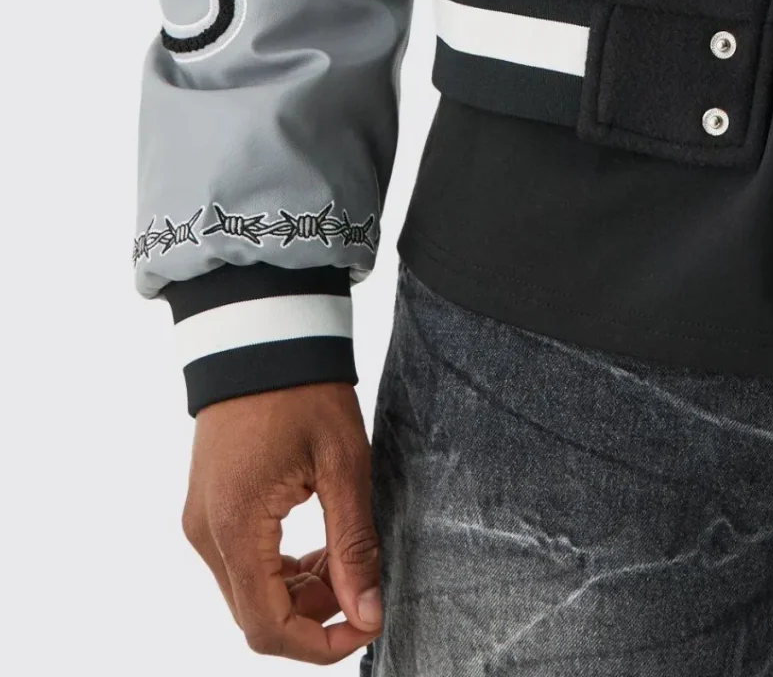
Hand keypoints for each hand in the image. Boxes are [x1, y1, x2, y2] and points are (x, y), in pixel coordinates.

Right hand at [183, 382, 381, 661]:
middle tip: (363, 582)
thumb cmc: (305, 388)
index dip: (320, 644)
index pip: (268, 627)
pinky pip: (241, 564)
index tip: (367, 626)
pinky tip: (318, 545)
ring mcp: (201, 520)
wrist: (261, 331)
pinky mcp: (207, 507)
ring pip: (249, 593)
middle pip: (256, 615)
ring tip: (346, 557)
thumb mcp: (343, 464)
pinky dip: (280, 569)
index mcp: (235, 526)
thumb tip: (368, 614)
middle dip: (314, 615)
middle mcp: (206, 534)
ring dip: (299, 593)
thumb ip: (353, 544)